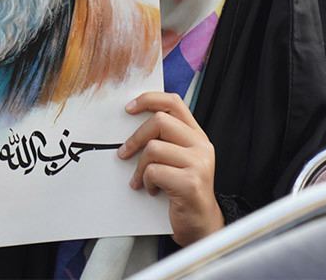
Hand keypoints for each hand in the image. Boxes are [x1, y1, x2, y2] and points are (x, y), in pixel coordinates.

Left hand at [120, 92, 222, 245]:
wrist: (201, 224)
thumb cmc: (184, 190)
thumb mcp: (179, 159)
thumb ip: (167, 139)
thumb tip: (134, 120)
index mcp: (197, 136)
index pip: (174, 102)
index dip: (149, 99)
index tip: (129, 108)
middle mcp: (201, 146)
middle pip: (159, 121)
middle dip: (135, 138)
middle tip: (124, 152)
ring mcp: (199, 163)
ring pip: (153, 148)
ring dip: (140, 166)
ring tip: (142, 179)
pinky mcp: (190, 182)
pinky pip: (154, 171)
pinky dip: (146, 181)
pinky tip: (152, 190)